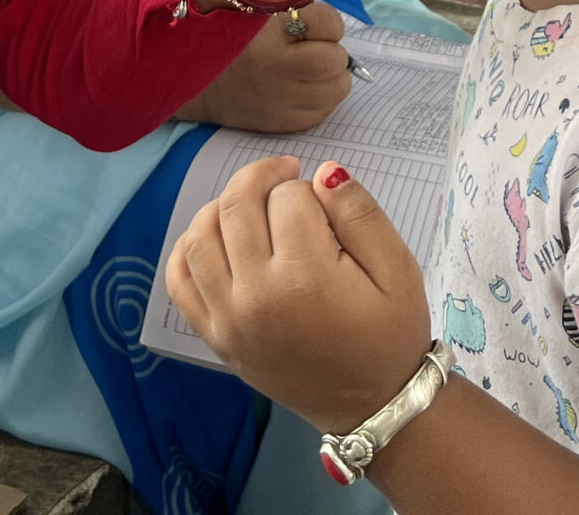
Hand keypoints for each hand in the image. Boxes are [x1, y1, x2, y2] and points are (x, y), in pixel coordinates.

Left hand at [164, 154, 433, 431]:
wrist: (372, 405)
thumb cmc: (389, 335)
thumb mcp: (399, 270)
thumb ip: (361, 214)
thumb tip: (323, 172)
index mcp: (305, 278)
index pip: (289, 198)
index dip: (312, 191)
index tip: (330, 209)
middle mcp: (255, 296)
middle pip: (238, 205)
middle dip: (264, 177)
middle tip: (288, 175)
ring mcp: (227, 319)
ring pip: (200, 235)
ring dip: (224, 205)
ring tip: (255, 205)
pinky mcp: (215, 337)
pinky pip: (179, 281)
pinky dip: (188, 249)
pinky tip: (218, 237)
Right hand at [178, 2, 353, 130]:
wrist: (197, 83)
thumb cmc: (235, 41)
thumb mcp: (260, 13)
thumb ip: (297, 14)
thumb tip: (336, 32)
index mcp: (269, 31)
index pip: (330, 24)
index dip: (328, 25)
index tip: (313, 28)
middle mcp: (275, 67)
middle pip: (336, 60)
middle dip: (334, 54)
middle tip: (318, 51)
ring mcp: (279, 99)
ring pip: (337, 90)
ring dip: (332, 79)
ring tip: (312, 73)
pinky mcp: (280, 124)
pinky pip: (322, 113)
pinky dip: (321, 101)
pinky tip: (302, 91)